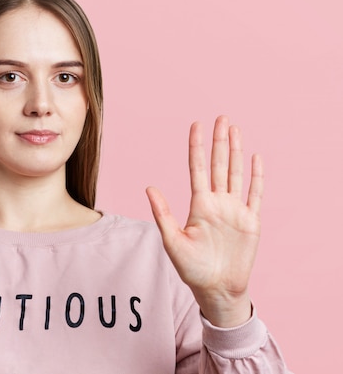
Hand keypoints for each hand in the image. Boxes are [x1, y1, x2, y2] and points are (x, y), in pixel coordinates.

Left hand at [146, 116, 262, 326]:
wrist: (216, 289)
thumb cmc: (192, 268)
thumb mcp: (173, 241)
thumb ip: (162, 213)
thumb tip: (148, 187)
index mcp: (199, 204)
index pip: (197, 168)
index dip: (197, 146)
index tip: (196, 125)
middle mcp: (217, 202)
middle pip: (219, 164)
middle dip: (220, 141)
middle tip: (221, 117)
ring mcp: (235, 210)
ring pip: (236, 173)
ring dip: (237, 151)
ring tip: (235, 129)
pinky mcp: (251, 221)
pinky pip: (255, 195)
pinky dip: (257, 177)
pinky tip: (256, 158)